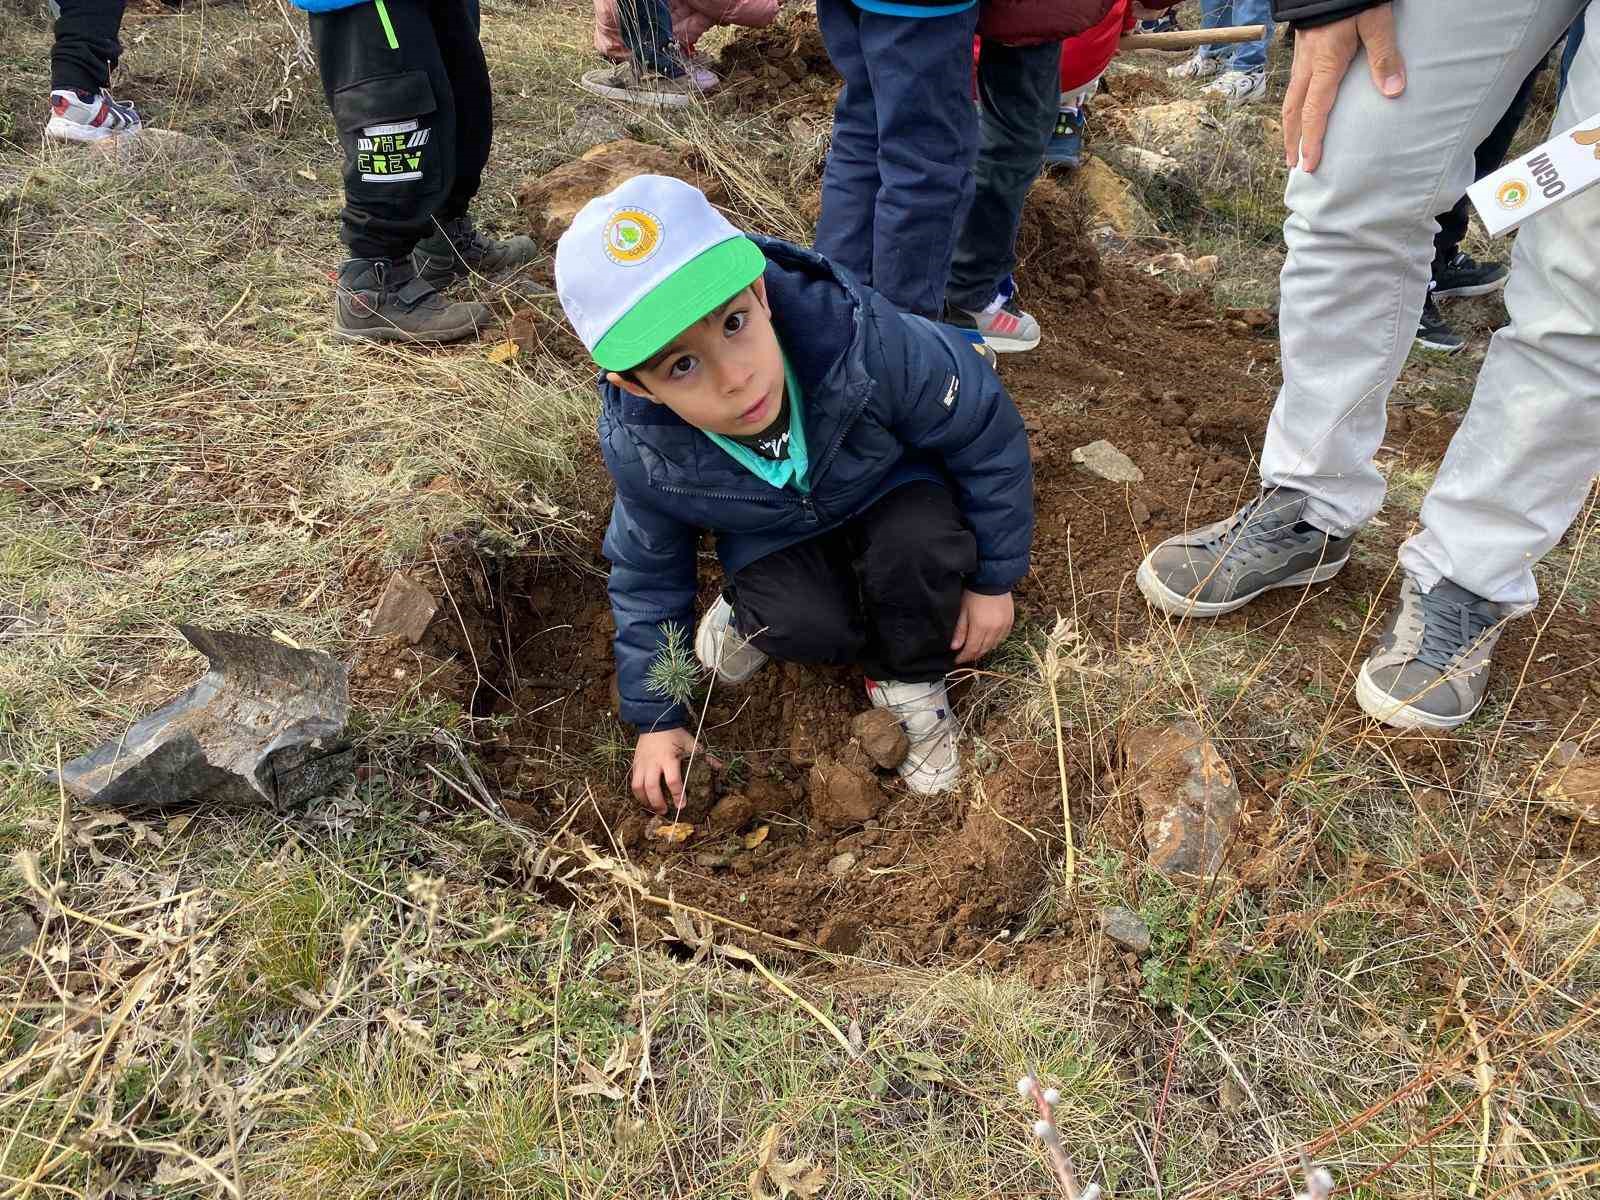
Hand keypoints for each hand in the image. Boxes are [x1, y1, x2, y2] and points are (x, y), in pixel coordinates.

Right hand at [631, 728, 720, 815]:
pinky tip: (646, 799)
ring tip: (654, 808)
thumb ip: (704, 757)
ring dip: (645, 801)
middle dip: (658, 803)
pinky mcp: (635, 764)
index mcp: (668, 758)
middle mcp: (653, 762)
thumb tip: (720, 767)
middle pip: (651, 788)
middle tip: (665, 811)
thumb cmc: (675, 734)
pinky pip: (633, 783)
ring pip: (638, 787)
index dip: (677, 795)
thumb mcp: (691, 743)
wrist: (655, 721)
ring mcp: (642, 764)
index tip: (682, 805)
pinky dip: (638, 794)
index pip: (673, 780)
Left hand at [951, 590, 1013, 665]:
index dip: (964, 657)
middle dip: (973, 655)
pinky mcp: (1010, 622)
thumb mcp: (963, 611)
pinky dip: (994, 642)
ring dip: (983, 650)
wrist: (993, 580)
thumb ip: (960, 631)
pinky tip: (988, 641)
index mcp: (980, 627)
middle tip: (965, 656)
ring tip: (975, 650)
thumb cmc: (974, 594)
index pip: (971, 649)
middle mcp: (994, 630)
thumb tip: (954, 647)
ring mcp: (1003, 626)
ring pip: (993, 645)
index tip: (957, 660)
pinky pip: (1002, 638)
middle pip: (983, 649)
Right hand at [1282, 3, 1404, 172]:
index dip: (1311, 140)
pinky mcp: (1304, 49)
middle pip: (1293, 111)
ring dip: (1290, 125)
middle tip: (1293, 164)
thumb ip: (1384, 56)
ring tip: (1293, 144)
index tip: (1309, 164)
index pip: (1314, 112)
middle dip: (1292, 140)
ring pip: (1291, 98)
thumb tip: (1394, 91)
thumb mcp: (1376, 22)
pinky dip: (1294, 105)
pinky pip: (1295, 85)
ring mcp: (1302, 57)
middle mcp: (1307, 66)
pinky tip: (1300, 109)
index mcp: (1325, 65)